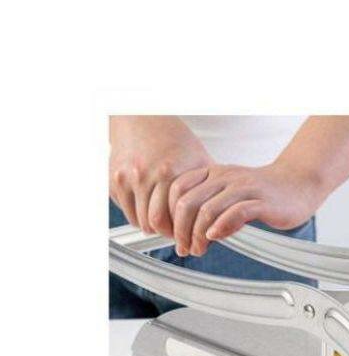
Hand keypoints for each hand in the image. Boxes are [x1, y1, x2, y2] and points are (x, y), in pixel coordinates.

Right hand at [109, 116, 212, 235]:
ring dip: (153, 227)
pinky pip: (127, 211)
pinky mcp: (115, 180)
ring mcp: (128, 177)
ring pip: (140, 221)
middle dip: (168, 233)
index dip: (184, 232)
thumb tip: (226, 216)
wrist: (143, 119)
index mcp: (172, 172)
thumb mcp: (200, 161)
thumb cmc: (175, 141)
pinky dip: (138, 215)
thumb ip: (211, 188)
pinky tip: (150, 208)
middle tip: (177, 233)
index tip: (190, 235)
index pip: (176, 219)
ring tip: (166, 222)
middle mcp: (147, 174)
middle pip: (155, 223)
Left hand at [168, 162, 324, 255]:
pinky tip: (216, 237)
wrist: (299, 183)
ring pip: (208, 208)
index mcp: (214, 173)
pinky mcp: (262, 202)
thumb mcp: (230, 194)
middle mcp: (225, 177)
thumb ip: (210, 208)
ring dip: (198, 234)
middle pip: (188, 201)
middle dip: (181, 229)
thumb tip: (190, 232)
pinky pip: (236, 212)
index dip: (169, 214)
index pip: (178, 189)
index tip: (173, 236)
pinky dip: (221, 226)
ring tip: (198, 249)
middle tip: (184, 248)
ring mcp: (244, 188)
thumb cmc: (265, 192)